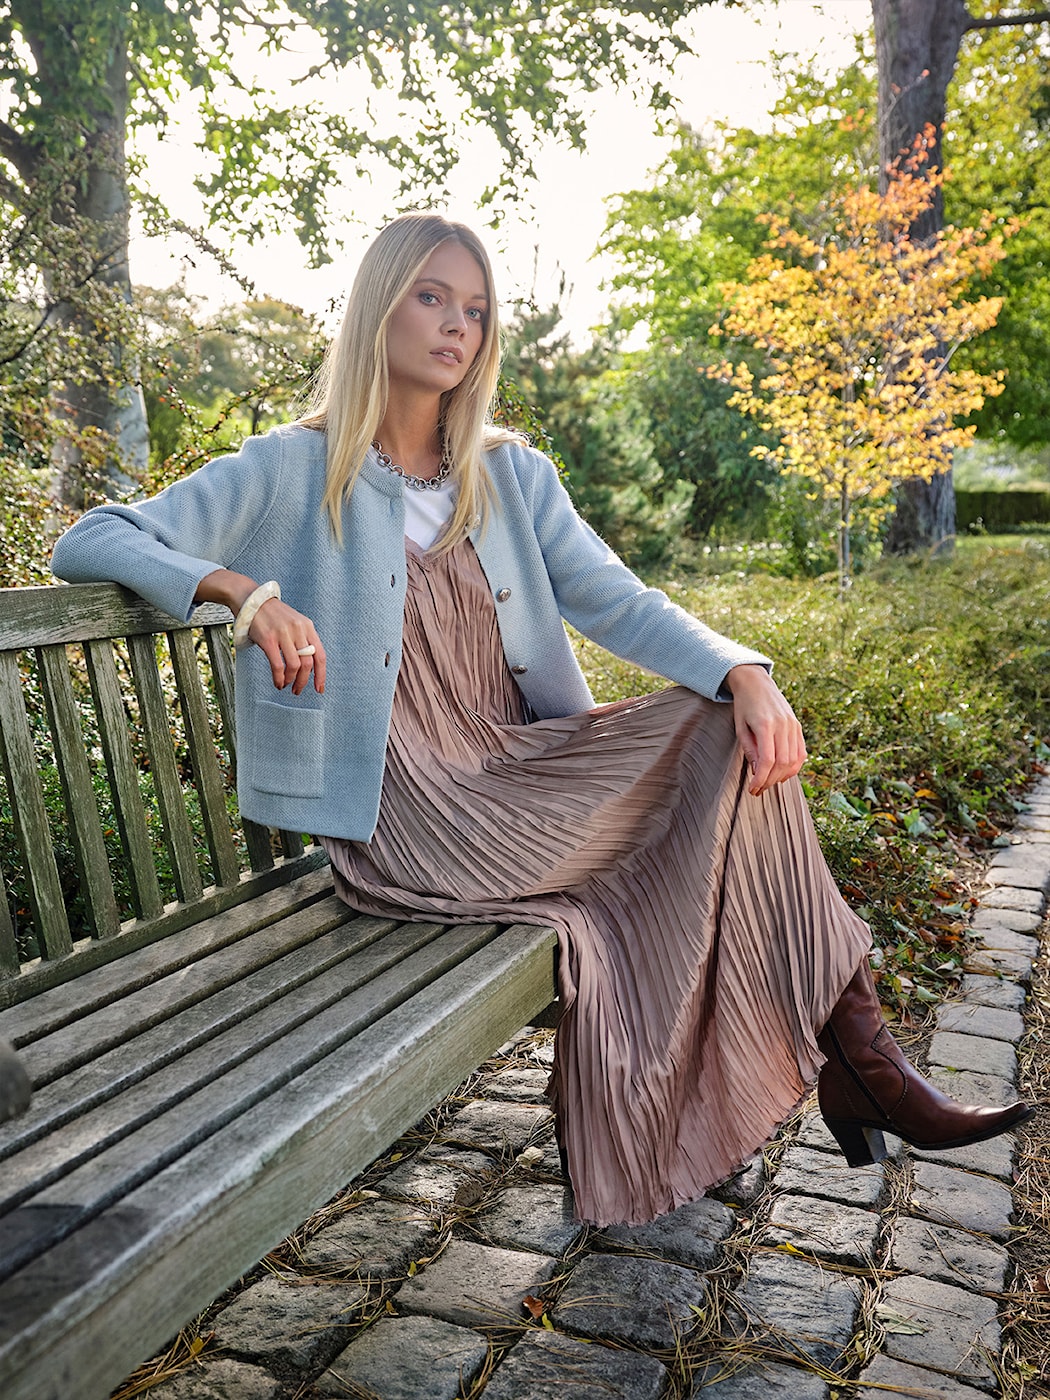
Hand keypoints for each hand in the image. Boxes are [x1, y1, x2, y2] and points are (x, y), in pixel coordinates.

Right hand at [194, 569, 325, 696]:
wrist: (251, 600)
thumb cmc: (272, 614)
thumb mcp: (294, 622)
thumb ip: (303, 639)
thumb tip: (308, 665)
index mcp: (307, 626)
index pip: (320, 655)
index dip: (321, 675)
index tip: (319, 688)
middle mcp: (298, 629)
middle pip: (308, 664)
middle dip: (303, 681)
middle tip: (297, 690)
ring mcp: (283, 634)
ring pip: (294, 666)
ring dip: (291, 681)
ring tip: (286, 685)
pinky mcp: (268, 639)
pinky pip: (278, 665)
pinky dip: (279, 678)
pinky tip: (277, 682)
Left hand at [725, 664, 805, 794]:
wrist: (756, 683)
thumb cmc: (744, 706)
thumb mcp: (740, 728)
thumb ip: (750, 750)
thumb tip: (759, 773)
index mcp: (765, 725)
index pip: (768, 760)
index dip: (761, 779)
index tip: (753, 789)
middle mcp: (783, 725)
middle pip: (782, 763)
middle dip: (770, 781)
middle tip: (758, 789)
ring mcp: (793, 725)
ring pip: (794, 760)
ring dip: (782, 776)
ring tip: (768, 782)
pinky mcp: (797, 726)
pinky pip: (800, 752)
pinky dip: (793, 766)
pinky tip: (782, 773)